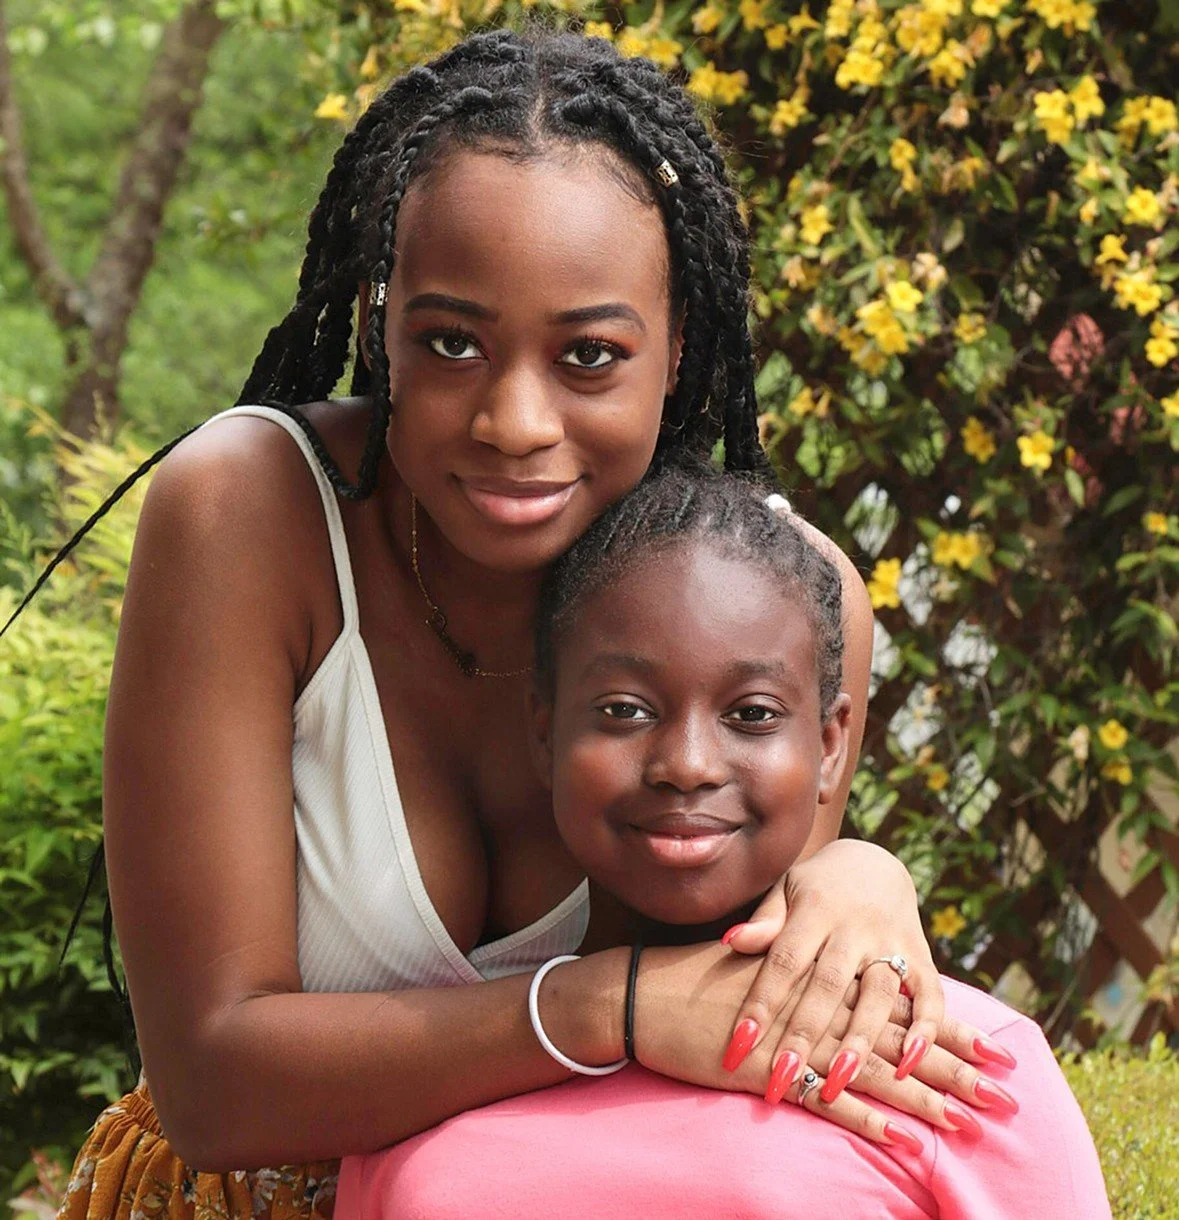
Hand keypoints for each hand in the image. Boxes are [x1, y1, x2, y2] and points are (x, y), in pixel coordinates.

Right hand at [632, 943, 1017, 1151]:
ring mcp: (795, 1041)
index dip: (952, 1031)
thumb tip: (848, 1001)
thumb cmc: (703, 983)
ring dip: (928, 1098)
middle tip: (1011, 1095)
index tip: (1001, 1050)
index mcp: (821, 983)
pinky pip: (828, 1101)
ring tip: (975, 1121)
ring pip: (876, 1072)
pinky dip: (870, 1120)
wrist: (645, 993)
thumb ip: (808, 983)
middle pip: (901, 1042)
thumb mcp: (763, 972)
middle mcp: (818, 1008)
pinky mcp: (770, 1072)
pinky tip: (906, 1140)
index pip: (899, 1008)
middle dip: (959, 1070)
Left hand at [720, 840, 951, 1099]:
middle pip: (828, 984)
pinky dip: (924, 1030)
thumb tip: (731, 940)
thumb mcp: (786, 891)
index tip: (738, 1046)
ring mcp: (891, 941)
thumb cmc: (815, 887)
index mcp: (815, 910)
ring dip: (859, 1041)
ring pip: (878, 994)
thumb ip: (765, 921)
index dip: (761, 1003)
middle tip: (782, 1081)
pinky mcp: (922, 954)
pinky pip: (930, 995)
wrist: (873, 860)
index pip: (785, 961)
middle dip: (804, 1035)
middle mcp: (854, 926)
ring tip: (836, 1083)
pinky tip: (907, 1065)